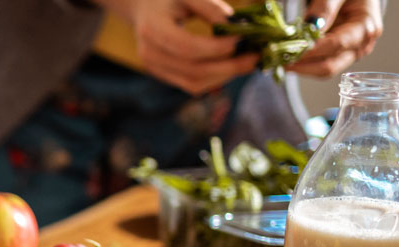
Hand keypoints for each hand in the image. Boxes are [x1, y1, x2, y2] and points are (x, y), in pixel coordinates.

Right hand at [101, 0, 258, 94]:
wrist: (143, 8)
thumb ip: (212, 9)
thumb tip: (237, 30)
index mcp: (152, 29)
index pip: (187, 47)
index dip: (216, 48)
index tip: (242, 39)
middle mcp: (150, 54)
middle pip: (193, 70)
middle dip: (228, 66)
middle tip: (255, 57)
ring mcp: (154, 68)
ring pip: (194, 83)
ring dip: (225, 76)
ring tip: (247, 62)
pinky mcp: (163, 76)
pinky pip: (192, 85)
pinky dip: (215, 79)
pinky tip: (231, 67)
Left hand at [289, 0, 382, 76]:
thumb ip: (325, 7)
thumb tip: (311, 26)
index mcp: (366, 27)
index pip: (336, 45)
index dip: (311, 51)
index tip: (288, 51)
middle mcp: (360, 46)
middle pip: (329, 66)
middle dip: (302, 65)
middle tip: (278, 59)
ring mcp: (350, 53)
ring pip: (322, 69)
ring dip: (300, 67)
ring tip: (280, 58)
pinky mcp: (339, 55)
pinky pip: (319, 64)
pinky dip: (303, 62)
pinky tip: (288, 56)